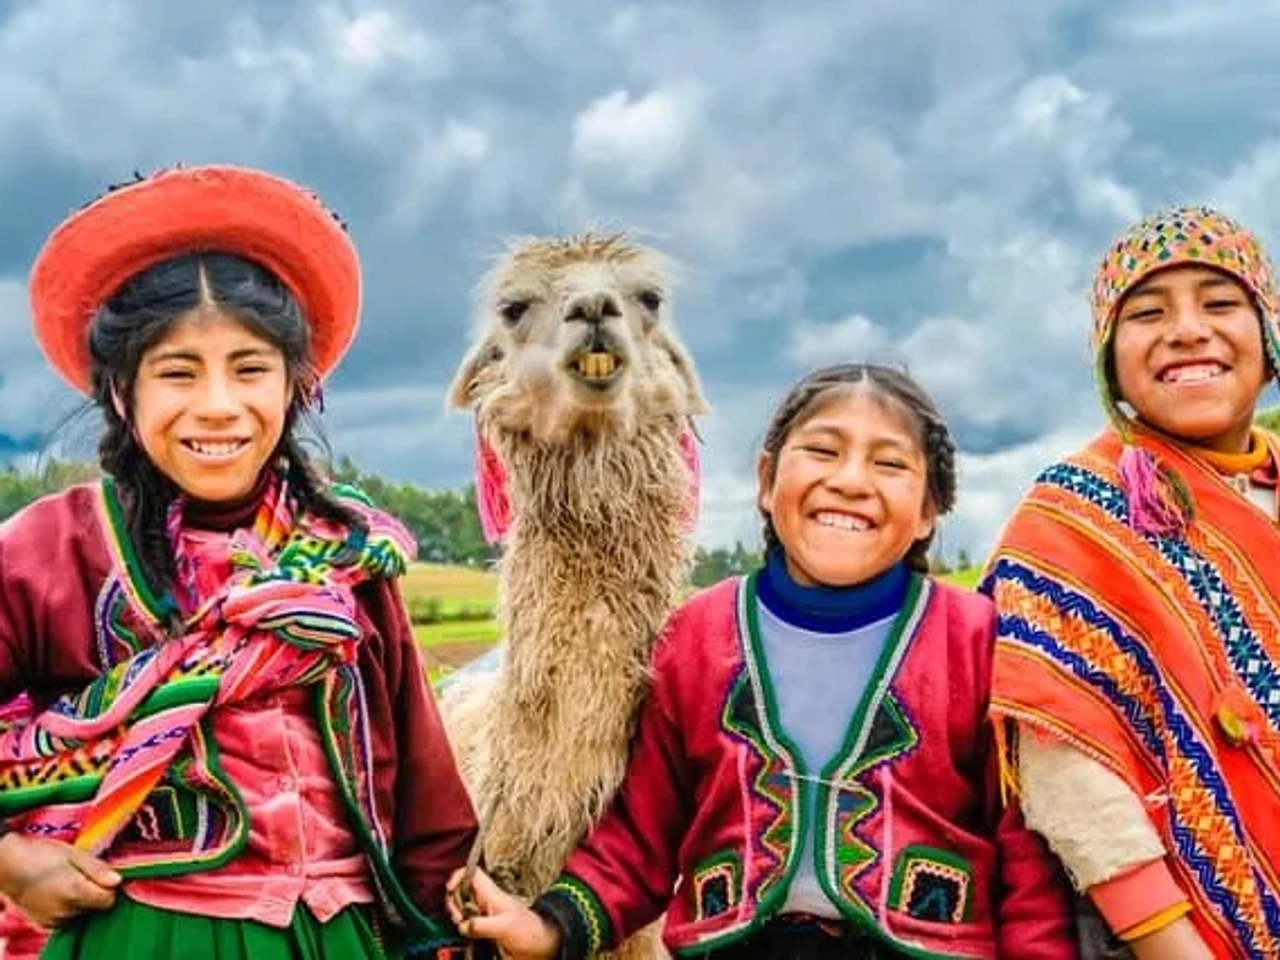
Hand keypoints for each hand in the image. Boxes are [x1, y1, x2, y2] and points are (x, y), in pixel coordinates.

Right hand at [0, 834, 120, 927]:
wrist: (8, 866)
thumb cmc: (41, 855)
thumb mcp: (73, 854)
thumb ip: (97, 869)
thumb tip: (118, 881)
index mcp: (75, 892)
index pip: (108, 900)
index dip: (108, 887)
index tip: (101, 875)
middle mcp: (65, 911)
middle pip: (95, 907)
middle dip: (93, 892)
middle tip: (79, 874)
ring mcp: (53, 920)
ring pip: (81, 913)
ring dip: (80, 901)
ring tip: (65, 882)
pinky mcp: (44, 924)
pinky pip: (66, 918)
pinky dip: (66, 909)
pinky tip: (56, 893)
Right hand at [446, 867, 560, 959]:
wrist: (538, 946)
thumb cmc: (528, 930)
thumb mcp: (505, 926)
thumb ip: (482, 925)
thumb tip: (463, 926)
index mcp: (491, 893)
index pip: (472, 873)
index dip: (458, 876)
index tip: (450, 889)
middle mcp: (485, 901)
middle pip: (460, 891)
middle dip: (453, 902)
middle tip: (459, 917)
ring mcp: (483, 914)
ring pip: (461, 908)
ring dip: (457, 917)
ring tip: (464, 927)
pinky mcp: (483, 928)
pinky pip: (466, 924)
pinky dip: (462, 929)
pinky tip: (467, 936)